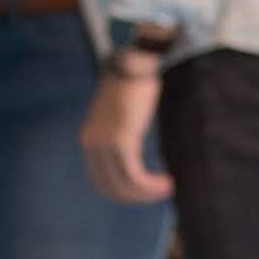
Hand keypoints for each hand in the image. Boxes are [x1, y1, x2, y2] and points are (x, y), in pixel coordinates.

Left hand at [83, 57, 173, 203]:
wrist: (135, 61)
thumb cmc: (134, 84)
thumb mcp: (122, 115)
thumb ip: (123, 134)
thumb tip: (136, 156)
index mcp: (89, 139)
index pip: (101, 180)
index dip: (124, 192)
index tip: (146, 191)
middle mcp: (92, 144)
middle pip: (111, 187)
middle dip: (137, 196)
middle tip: (161, 192)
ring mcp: (104, 143)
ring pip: (124, 184)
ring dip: (148, 192)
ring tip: (168, 188)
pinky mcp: (121, 140)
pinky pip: (134, 175)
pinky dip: (150, 185)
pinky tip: (167, 182)